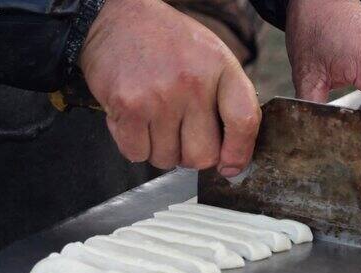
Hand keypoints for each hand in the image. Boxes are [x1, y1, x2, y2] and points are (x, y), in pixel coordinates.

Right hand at [79, 0, 260, 175]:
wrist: (116, 19)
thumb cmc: (167, 43)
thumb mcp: (211, 57)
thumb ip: (228, 100)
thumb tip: (233, 159)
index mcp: (220, 67)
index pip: (244, 122)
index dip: (239, 153)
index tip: (231, 166)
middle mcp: (193, 82)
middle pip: (203, 155)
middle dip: (190, 155)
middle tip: (180, 135)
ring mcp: (159, 96)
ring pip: (167, 159)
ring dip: (160, 149)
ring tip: (155, 119)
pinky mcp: (128, 106)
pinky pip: (137, 154)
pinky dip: (134, 145)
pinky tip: (135, 119)